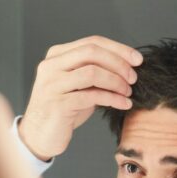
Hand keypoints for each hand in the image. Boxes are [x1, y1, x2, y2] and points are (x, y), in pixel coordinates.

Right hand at [19, 36, 141, 160]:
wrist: (39, 135)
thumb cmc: (63, 109)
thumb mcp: (77, 84)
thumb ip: (94, 70)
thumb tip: (128, 65)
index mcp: (56, 55)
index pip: (92, 42)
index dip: (118, 49)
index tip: (138, 60)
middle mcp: (51, 66)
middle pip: (91, 52)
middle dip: (118, 63)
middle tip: (133, 77)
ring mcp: (52, 84)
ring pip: (92, 72)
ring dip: (116, 82)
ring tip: (127, 92)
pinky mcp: (57, 104)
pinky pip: (91, 96)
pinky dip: (112, 99)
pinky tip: (123, 104)